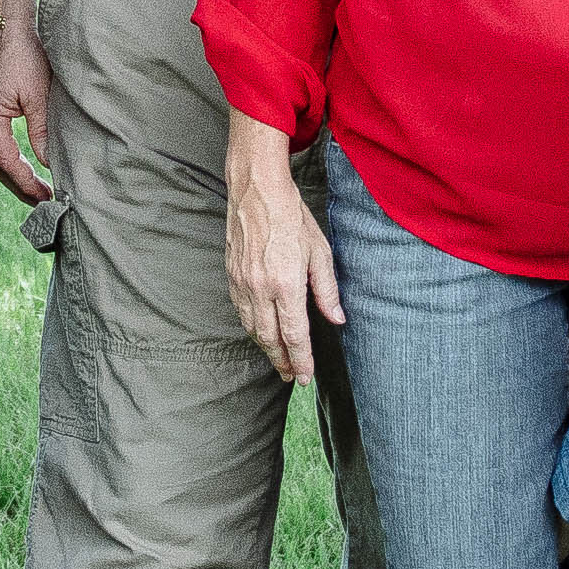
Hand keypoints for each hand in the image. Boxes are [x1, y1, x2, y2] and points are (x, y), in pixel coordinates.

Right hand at [0, 3, 60, 208]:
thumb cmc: (19, 51)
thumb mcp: (36, 91)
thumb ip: (40, 129)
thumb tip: (46, 161)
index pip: (10, 163)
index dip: (27, 184)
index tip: (45, 197)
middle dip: (20, 186)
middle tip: (40, 201)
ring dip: (12, 174)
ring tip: (32, 188)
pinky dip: (5, 157)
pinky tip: (18, 163)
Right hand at [224, 141, 343, 387]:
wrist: (256, 191)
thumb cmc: (291, 216)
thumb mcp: (320, 251)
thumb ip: (327, 290)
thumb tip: (337, 318)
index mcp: (286, 284)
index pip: (294, 335)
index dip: (302, 360)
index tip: (306, 377)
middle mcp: (260, 288)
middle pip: (270, 338)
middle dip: (282, 361)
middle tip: (293, 377)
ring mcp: (242, 283)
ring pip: (252, 328)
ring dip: (266, 348)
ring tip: (279, 360)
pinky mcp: (231, 276)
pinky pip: (241, 311)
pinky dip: (251, 328)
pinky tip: (261, 332)